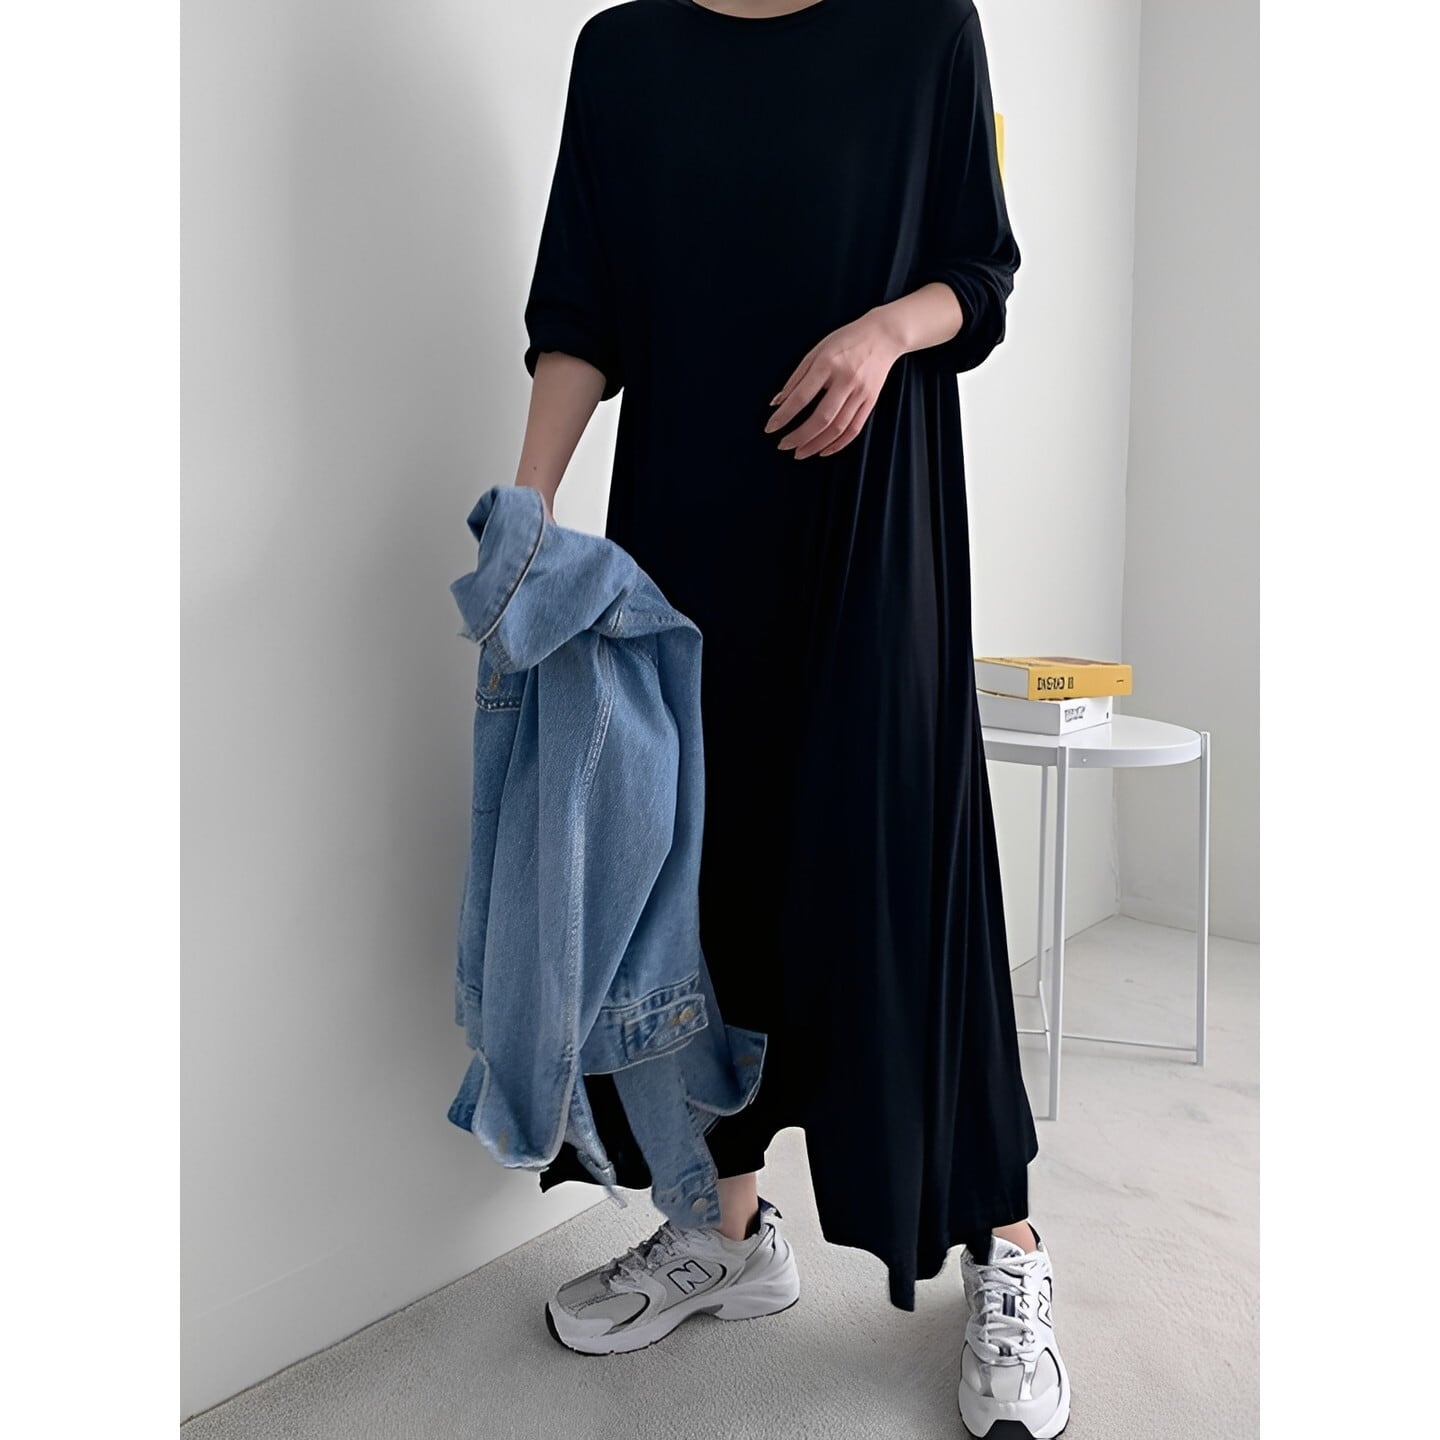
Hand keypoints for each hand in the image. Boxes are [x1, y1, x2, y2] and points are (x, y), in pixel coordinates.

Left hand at [764, 310, 902, 458]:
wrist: (883, 335)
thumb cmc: (846, 341)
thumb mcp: (817, 350)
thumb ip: (796, 377)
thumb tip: (777, 402)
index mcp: (828, 364)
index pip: (801, 397)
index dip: (784, 416)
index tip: (770, 428)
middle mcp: (846, 380)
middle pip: (821, 418)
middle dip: (799, 436)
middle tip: (783, 445)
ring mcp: (861, 393)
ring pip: (838, 428)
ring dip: (816, 445)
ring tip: (800, 453)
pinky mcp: (871, 401)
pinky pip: (854, 429)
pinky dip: (838, 444)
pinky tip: (823, 451)